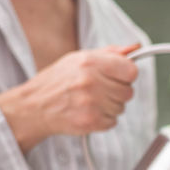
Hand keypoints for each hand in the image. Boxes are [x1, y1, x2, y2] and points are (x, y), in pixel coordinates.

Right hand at [0, 43, 139, 152]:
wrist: (34, 107)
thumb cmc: (58, 81)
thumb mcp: (79, 59)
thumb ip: (109, 53)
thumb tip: (135, 48)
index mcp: (89, 62)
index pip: (131, 70)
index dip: (125, 75)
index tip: (117, 77)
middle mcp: (90, 81)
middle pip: (128, 91)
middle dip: (116, 92)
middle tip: (97, 91)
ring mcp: (91, 103)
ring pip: (121, 107)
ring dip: (109, 107)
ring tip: (89, 101)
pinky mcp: (90, 121)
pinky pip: (112, 122)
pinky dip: (103, 120)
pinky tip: (87, 112)